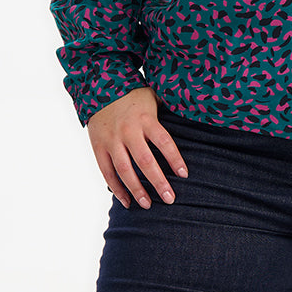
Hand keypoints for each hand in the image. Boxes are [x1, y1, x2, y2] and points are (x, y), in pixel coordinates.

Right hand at [86, 86, 189, 208]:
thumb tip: (194, 113)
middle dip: (158, 182)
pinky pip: (106, 171)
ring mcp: (111, 140)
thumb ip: (168, 109)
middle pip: (145, 160)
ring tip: (148, 205)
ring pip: (124, 169)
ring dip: (136, 189)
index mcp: (145, 119)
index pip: (164, 141)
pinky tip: (127, 201)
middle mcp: (128, 131)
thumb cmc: (133, 95)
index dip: (174, 159)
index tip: (184, 175)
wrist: (97, 86)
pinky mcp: (98, 147)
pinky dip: (116, 188)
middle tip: (170, 199)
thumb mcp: (153, 96)